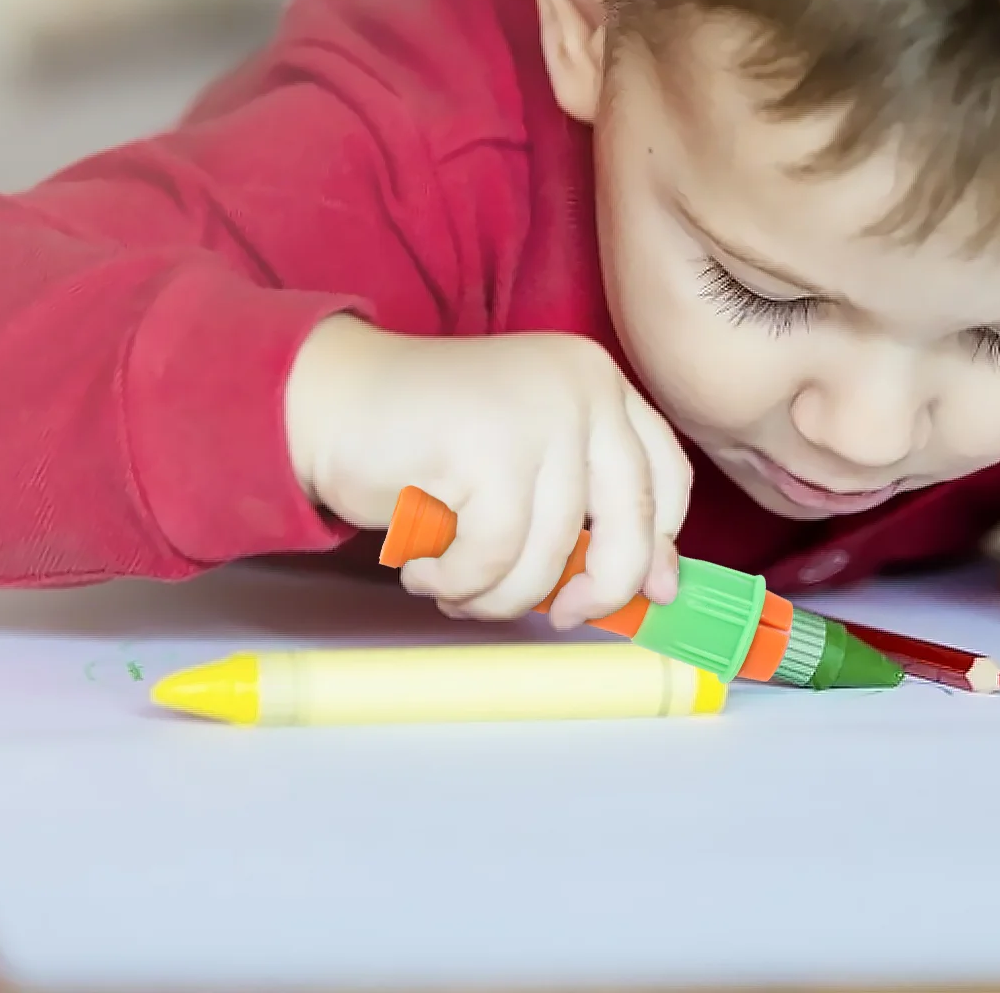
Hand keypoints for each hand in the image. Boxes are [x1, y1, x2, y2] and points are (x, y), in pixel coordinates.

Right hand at [284, 316, 690, 626]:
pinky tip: (422, 565)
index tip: (652, 592)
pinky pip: (491, 557)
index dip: (663, 541)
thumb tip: (656, 585)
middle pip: (632, 517)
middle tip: (563, 616)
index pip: (667, 471)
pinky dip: (455, 582)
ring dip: (498, 593)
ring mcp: (536, 413)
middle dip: (603, 587)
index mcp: (598, 383)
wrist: (332, 400)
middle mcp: (580, 388)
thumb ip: (587, 504)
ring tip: (451, 581)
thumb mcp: (528, 461)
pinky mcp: (485, 447)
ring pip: (552, 552)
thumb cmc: (431, 443)